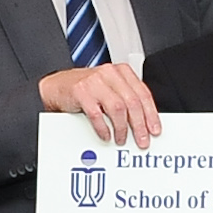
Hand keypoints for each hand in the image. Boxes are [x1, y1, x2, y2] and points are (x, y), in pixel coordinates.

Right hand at [40, 62, 162, 148]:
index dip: (151, 114)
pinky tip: (106, 135)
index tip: (155, 130)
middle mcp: (109, 73)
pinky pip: (97, 114)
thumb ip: (126, 100)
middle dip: (139, 125)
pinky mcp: (80, 91)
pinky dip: (103, 128)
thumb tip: (144, 123)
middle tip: (141, 140)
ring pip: (118, 108)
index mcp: (121, 72)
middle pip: (132, 102)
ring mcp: (94, 81)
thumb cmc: (86, 90)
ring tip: (121, 139)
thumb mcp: (110, 90)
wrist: (57, 87)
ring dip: (122, 128)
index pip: (143, 94)